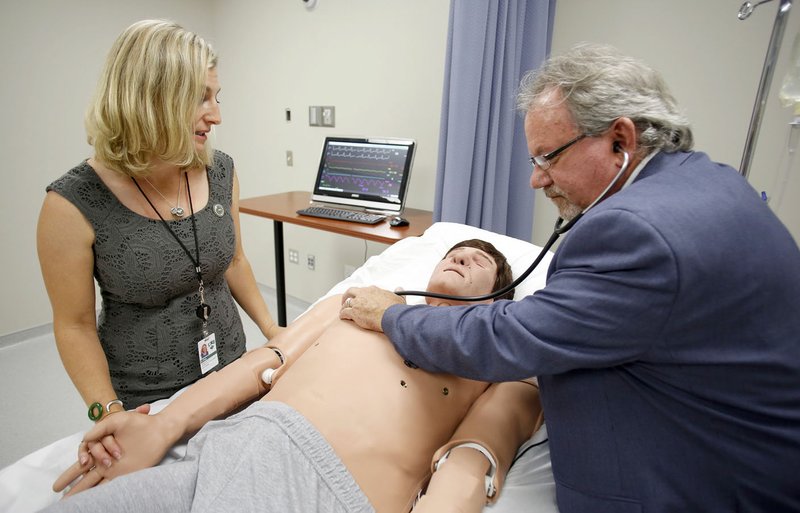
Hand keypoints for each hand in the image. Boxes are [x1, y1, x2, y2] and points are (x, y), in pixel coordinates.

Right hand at [53, 405, 173, 496]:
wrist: (158, 428)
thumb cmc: (139, 423)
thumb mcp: (118, 419)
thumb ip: (100, 427)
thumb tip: (85, 437)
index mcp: (102, 441)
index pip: (87, 449)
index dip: (91, 452)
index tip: (96, 457)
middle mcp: (105, 455)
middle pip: (82, 468)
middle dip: (68, 477)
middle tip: (56, 487)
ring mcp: (113, 465)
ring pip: (91, 478)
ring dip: (78, 488)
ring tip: (65, 500)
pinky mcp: (123, 472)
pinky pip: (107, 483)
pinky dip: (98, 490)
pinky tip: (88, 498)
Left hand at [339, 286, 404, 331]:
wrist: (390, 316)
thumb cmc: (394, 308)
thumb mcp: (399, 297)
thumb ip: (398, 292)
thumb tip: (399, 289)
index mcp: (373, 290)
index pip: (364, 290)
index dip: (362, 294)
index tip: (362, 297)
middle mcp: (364, 294)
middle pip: (350, 291)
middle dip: (347, 295)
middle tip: (346, 300)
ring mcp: (358, 303)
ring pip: (346, 303)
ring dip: (344, 306)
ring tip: (344, 310)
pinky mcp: (354, 312)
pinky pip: (344, 313)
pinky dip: (342, 315)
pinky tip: (343, 317)